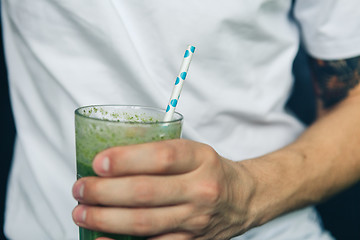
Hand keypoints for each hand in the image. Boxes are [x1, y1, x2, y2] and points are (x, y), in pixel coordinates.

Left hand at [72, 139, 254, 239]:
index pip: (162, 157)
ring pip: (144, 222)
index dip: (126, 159)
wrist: (244, 199)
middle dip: (104, 192)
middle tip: (80, 189)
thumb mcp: (195, 151)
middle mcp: (201, 189)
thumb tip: (110, 160)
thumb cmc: (211, 171)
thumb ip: (159, 153)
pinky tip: (100, 238)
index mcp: (201, 159)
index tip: (98, 162)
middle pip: (146, 192)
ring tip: (82, 212)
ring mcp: (196, 219)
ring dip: (106, 218)